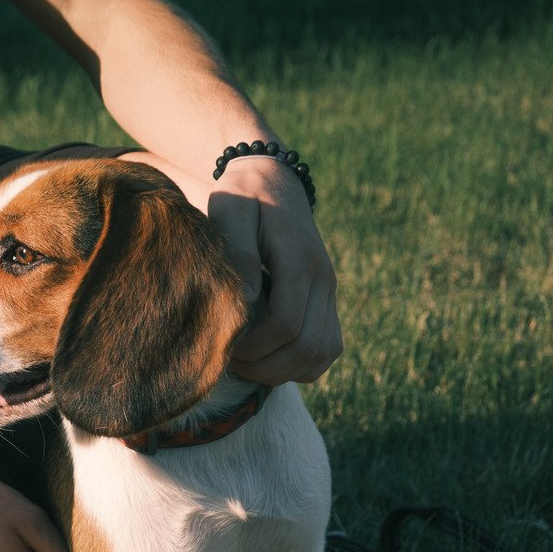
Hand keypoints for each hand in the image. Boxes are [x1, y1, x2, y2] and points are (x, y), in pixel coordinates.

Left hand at [205, 157, 341, 384]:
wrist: (274, 181)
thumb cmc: (243, 196)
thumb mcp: (232, 210)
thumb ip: (239, 252)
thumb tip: (246, 302)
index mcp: (300, 259)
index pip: (286, 324)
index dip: (253, 347)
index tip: (223, 346)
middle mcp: (323, 279)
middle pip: (307, 348)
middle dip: (265, 367)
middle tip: (230, 362)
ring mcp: (329, 292)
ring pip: (322, 354)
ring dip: (284, 370)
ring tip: (247, 364)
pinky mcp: (327, 301)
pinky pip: (328, 348)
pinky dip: (301, 364)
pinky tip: (269, 358)